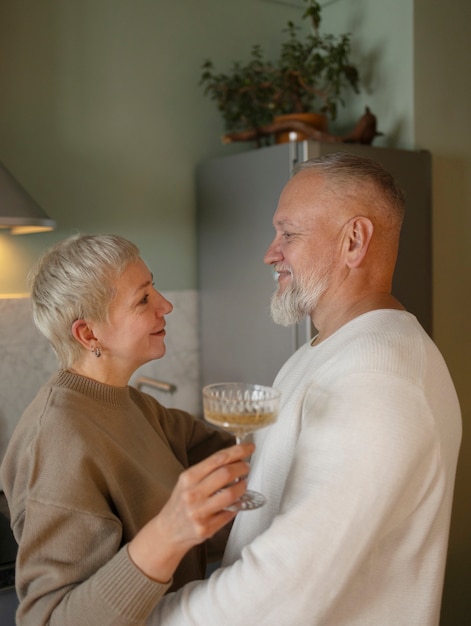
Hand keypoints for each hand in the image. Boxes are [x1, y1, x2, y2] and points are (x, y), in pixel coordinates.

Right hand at [128, 442, 254, 581]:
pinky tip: (237, 502)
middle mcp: (192, 494)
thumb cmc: (181, 502)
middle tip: (247, 466)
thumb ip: (208, 470)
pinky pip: (229, 514)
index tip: (249, 447)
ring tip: (243, 483)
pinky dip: (237, 506)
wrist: (168, 530)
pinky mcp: (205, 529)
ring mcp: (199, 513)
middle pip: (226, 474)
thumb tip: (235, 458)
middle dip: (242, 467)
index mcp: (188, 478)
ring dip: (242, 487)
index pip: (218, 459)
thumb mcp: (188, 481)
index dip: (237, 451)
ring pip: (230, 495)